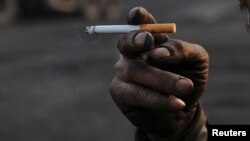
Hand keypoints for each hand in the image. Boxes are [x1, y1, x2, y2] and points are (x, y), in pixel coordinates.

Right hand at [109, 7, 208, 136]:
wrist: (183, 110)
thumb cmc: (187, 81)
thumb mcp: (195, 61)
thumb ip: (181, 50)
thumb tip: (158, 53)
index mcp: (151, 41)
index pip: (141, 24)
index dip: (137, 18)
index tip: (136, 15)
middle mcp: (133, 54)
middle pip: (127, 43)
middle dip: (135, 40)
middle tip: (148, 42)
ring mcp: (123, 72)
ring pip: (136, 70)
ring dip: (162, 79)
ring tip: (186, 87)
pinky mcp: (120, 92)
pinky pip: (136, 93)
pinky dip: (157, 98)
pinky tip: (176, 103)